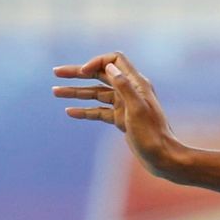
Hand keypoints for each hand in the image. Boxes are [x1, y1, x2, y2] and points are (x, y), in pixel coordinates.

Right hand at [52, 52, 183, 177]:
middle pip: (101, 76)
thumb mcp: (137, 110)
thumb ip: (124, 86)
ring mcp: (125, 106)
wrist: (163, 158)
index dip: (97, 62)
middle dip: (79, 73)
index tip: (84, 73)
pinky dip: (85, 110)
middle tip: (56, 73)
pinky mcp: (121, 120)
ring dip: (76, 92)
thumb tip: (109, 67)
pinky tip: (69, 112)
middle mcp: (131, 92)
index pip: (115, 61)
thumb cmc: (152, 135)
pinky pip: (99, 111)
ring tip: (55, 92)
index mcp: (137, 84)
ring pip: (96, 94)